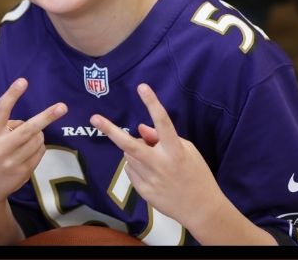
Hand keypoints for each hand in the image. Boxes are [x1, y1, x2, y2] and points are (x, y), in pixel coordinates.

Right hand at [0, 78, 66, 208]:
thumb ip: (3, 128)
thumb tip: (26, 122)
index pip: (1, 110)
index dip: (12, 95)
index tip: (23, 81)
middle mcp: (2, 147)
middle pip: (29, 129)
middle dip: (47, 116)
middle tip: (62, 107)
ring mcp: (15, 161)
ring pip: (38, 139)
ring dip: (38, 133)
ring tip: (29, 136)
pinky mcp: (25, 172)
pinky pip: (40, 152)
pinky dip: (38, 146)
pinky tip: (29, 148)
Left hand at [90, 83, 220, 227]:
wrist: (203, 210)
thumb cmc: (197, 174)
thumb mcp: (187, 151)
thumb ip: (161, 138)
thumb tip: (139, 128)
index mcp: (175, 151)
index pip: (162, 122)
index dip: (152, 103)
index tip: (142, 87)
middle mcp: (161, 164)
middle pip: (130, 145)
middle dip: (111, 131)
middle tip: (94, 118)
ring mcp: (151, 180)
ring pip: (129, 156)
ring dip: (134, 152)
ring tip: (154, 161)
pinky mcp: (145, 192)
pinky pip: (131, 171)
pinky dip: (137, 167)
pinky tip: (153, 175)